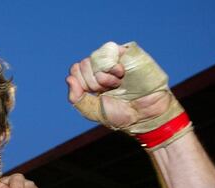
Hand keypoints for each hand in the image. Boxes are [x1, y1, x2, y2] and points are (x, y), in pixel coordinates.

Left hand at [67, 41, 182, 135]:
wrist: (146, 113)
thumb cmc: (121, 113)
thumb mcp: (93, 111)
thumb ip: (76, 98)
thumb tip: (68, 78)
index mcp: (91, 80)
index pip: (75, 70)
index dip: (80, 82)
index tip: (94, 94)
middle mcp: (101, 68)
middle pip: (82, 64)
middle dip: (93, 82)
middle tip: (108, 90)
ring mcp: (114, 59)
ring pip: (93, 57)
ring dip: (102, 75)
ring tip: (116, 84)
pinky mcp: (126, 53)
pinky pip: (108, 49)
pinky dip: (111, 64)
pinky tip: (120, 74)